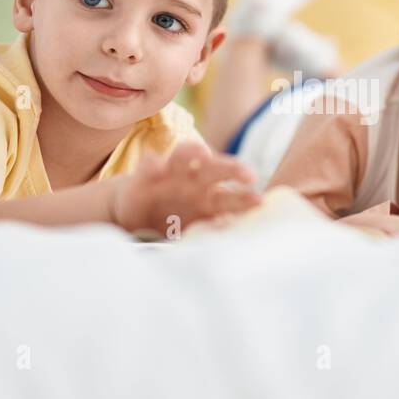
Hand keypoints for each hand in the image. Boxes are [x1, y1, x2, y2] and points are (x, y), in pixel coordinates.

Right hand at [109, 141, 260, 234]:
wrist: (138, 217)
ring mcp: (171, 175)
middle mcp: (195, 182)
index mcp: (211, 199)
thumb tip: (239, 245)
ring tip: (202, 153)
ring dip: (193, 152)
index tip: (260, 201)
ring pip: (184, 156)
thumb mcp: (195, 231)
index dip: (245, 199)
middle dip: (232, 169)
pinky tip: (155, 166)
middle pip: (216, 169)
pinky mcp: (145, 176)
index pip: (233, 197)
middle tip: (248, 174)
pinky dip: (151, 164)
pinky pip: (149, 166)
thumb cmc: (173, 221)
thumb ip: (214, 234)